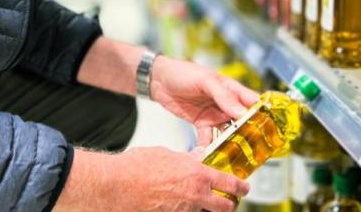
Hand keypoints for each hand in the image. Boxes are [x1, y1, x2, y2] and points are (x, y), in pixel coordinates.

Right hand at [55, 147, 248, 211]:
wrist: (117, 185)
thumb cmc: (136, 168)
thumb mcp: (167, 154)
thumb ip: (187, 158)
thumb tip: (198, 156)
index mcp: (197, 175)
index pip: (230, 184)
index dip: (241, 187)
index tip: (243, 187)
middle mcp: (195, 196)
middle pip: (226, 207)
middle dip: (230, 204)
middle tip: (229, 200)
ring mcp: (185, 211)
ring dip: (210, 210)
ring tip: (206, 204)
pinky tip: (185, 206)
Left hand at [148, 56, 260, 146]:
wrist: (158, 79)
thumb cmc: (182, 72)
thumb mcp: (205, 80)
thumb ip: (223, 96)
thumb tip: (242, 112)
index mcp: (231, 89)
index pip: (252, 102)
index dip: (263, 114)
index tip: (272, 129)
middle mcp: (225, 103)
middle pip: (243, 121)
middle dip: (249, 134)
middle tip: (254, 150)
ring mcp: (214, 114)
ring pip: (227, 132)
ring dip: (231, 143)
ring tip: (234, 156)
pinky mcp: (201, 123)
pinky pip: (209, 138)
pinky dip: (210, 147)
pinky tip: (210, 155)